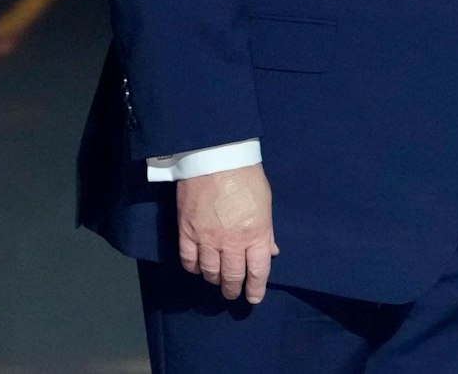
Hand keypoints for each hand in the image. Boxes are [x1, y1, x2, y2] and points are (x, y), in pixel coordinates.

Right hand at [176, 164, 277, 302]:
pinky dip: (194, 268)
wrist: (216, 158)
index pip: (258, 271)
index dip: (255, 288)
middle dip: (234, 289)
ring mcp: (208, 238)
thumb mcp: (266, 203)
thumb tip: (270, 251)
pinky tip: (197, 269)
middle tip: (233, 294)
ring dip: (214, 280)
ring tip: (217, 282)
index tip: (253, 298)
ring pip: (210, 272)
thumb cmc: (247, 177)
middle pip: (232, 276)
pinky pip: (189, 260)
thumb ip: (267, 231)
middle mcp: (232, 242)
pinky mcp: (187, 232)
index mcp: (256, 233)